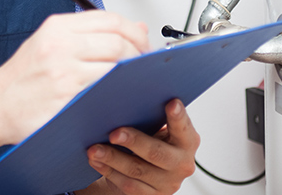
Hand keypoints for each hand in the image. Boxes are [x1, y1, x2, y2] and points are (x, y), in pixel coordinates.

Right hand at [0, 11, 149, 143]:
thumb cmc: (23, 77)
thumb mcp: (52, 42)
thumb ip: (93, 33)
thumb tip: (138, 29)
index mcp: (57, 27)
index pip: (111, 20)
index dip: (134, 32)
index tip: (142, 45)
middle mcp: (60, 46)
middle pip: (118, 42)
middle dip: (138, 56)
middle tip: (143, 68)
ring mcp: (62, 74)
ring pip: (115, 68)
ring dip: (132, 77)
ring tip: (133, 83)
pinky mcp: (66, 100)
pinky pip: (104, 94)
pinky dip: (118, 95)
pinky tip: (119, 98)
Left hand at [80, 99, 200, 194]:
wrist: (151, 173)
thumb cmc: (153, 139)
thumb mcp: (158, 128)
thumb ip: (152, 116)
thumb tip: (124, 95)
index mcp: (188, 141)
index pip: (184, 128)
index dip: (178, 117)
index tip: (171, 102)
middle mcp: (182, 164)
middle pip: (157, 153)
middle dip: (134, 141)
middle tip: (114, 133)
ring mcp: (168, 183)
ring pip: (137, 170)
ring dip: (112, 158)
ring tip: (94, 149)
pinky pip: (128, 185)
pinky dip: (109, 171)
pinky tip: (96, 161)